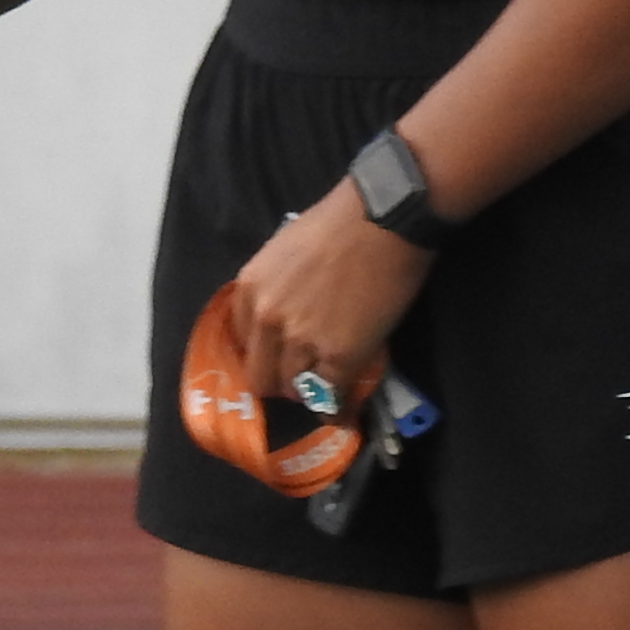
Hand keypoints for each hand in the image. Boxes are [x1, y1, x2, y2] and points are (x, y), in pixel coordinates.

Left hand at [230, 181, 432, 417]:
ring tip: (328, 391)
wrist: (386, 216)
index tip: (278, 360)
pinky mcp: (339, 357)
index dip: (264, 354)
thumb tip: (286, 312)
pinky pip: (330, 397)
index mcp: (250, 288)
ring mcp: (302, 341)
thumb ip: (275, 285)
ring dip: (311, 392)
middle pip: (262, 376)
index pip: (243, 342)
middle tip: (303, 380)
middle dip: (281, 382)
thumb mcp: (286, 248)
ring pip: (295, 389)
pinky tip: (343, 412)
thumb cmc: (341, 220)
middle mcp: (268, 320)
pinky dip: (337, 408)